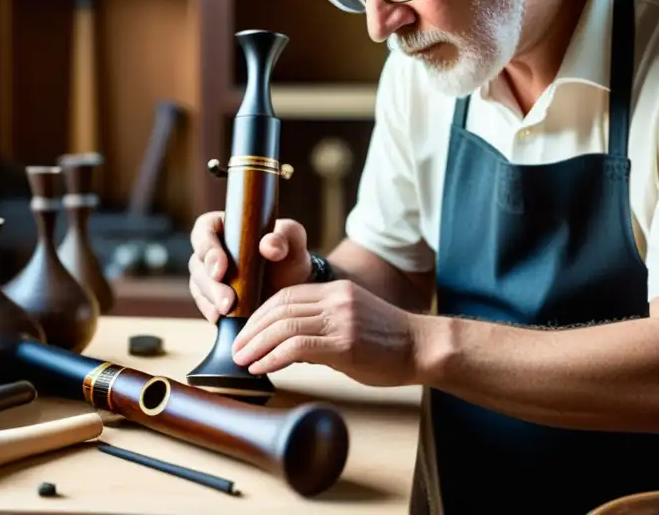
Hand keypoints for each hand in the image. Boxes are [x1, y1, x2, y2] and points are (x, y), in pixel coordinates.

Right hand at [187, 211, 312, 323]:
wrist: (295, 284)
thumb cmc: (290, 253)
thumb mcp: (292, 240)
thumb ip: (283, 238)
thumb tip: (269, 245)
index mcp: (225, 226)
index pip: (205, 229)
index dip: (207, 247)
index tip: (221, 266)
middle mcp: (212, 249)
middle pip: (198, 262)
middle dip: (211, 283)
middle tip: (227, 300)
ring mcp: (208, 274)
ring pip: (199, 285)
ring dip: (211, 299)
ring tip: (228, 311)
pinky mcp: (212, 297)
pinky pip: (204, 304)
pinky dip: (211, 311)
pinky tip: (221, 319)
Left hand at [230, 279, 421, 387]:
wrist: (423, 347)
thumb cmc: (389, 342)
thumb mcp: (351, 323)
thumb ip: (320, 329)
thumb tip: (287, 348)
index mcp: (336, 291)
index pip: (286, 295)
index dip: (260, 314)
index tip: (245, 333)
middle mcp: (336, 299)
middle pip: (279, 307)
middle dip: (251, 329)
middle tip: (235, 348)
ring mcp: (341, 319)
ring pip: (284, 325)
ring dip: (256, 344)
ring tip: (241, 360)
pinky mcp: (345, 342)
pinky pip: (297, 346)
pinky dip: (273, 357)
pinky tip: (261, 368)